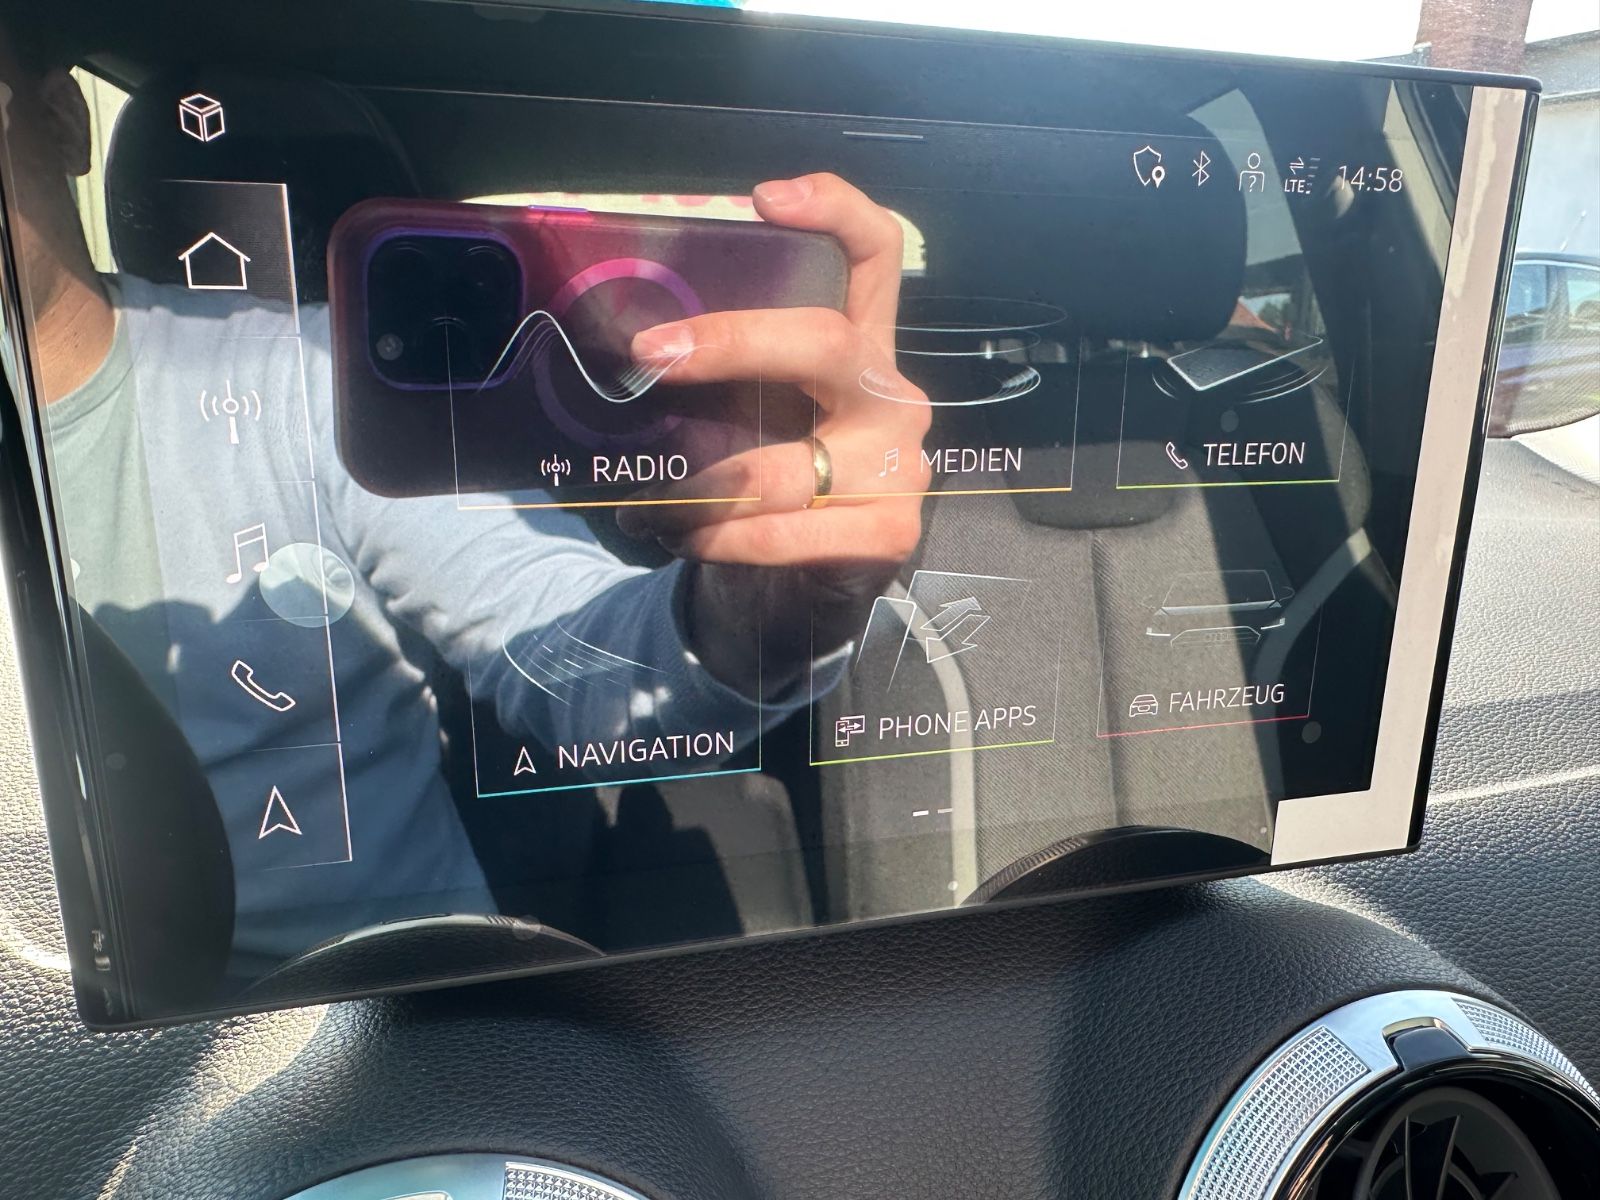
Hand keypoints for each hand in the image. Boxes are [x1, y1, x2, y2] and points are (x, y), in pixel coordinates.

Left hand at [616, 172, 932, 695]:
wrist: (799, 591)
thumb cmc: (763, 485)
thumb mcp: (743, 413)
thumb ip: (712, 374)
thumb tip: (608, 341)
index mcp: (861, 348)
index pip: (876, 255)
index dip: (834, 210)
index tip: (762, 199)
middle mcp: (891, 395)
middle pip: (827, 340)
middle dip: (733, 341)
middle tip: (650, 354)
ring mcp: (900, 466)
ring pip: (793, 462)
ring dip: (701, 484)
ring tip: (644, 500)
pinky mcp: (888, 534)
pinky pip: (794, 533)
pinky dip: (727, 538)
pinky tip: (686, 537)